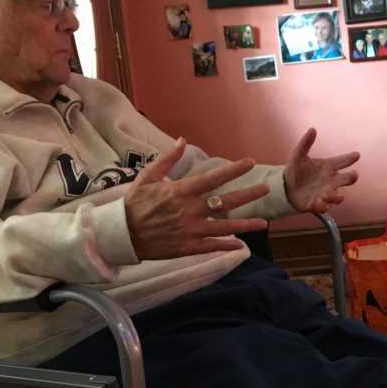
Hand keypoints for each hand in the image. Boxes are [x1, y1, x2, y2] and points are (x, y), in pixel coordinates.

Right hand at [125, 139, 269, 259]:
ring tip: (264, 223)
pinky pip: (211, 246)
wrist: (121, 234)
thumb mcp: (147, 177)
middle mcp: (190, 210)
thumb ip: (167, 159)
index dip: (234, 170)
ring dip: (245, 225)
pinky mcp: (187, 247)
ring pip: (224, 227)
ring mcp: (191, 230)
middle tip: (265, 189)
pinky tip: (240, 246)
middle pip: (226, 202)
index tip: (250, 163)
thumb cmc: (134, 203)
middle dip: (248, 195)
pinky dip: (227, 246)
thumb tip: (182, 140)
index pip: (214, 178)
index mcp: (181, 191)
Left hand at [283, 128, 358, 212]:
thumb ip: (305, 143)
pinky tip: (319, 203)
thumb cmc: (296, 171)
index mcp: (328, 167)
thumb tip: (312, 129)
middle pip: (347, 179)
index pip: (342, 161)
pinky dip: (322, 206)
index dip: (350, 158)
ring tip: (330, 194)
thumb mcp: (298, 155)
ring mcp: (325, 193)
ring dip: (336, 196)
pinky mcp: (317, 204)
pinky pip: (323, 207)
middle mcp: (331, 180)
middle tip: (353, 175)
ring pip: (337, 196)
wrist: (286, 188)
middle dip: (352, 177)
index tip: (356, 154)